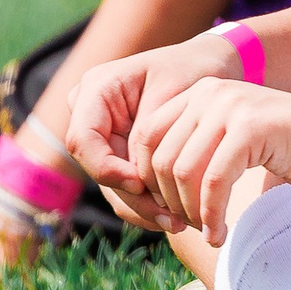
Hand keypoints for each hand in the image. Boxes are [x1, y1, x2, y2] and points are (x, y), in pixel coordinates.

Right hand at [66, 29, 243, 216]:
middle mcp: (90, 114)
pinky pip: (125, 189)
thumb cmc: (193, 71)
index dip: (108, 169)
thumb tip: (137, 178)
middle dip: (135, 198)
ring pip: (112, 186)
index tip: (142, 185)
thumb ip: (150, 133)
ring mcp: (102, 137)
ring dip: (145, 209)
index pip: (83, 140)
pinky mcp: (118, 156)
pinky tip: (176, 219)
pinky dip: (149, 205)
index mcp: (96, 89)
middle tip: (173, 219)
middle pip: (98, 169)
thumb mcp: (174, 94)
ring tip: (181, 223)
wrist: (207, 66)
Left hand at [127, 79, 290, 244]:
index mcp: (202, 92)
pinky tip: (221, 235)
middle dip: (168, 203)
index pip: (145, 139)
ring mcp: (232, 105)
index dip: (149, 184)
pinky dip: (211, 216)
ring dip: (189, 214)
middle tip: (190, 230)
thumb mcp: (237, 149)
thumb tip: (145, 189)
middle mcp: (212, 92)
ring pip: (181, 172)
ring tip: (209, 233)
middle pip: (158, 158)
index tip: (170, 215)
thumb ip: (198, 154)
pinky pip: (212, 182)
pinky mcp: (253, 127)